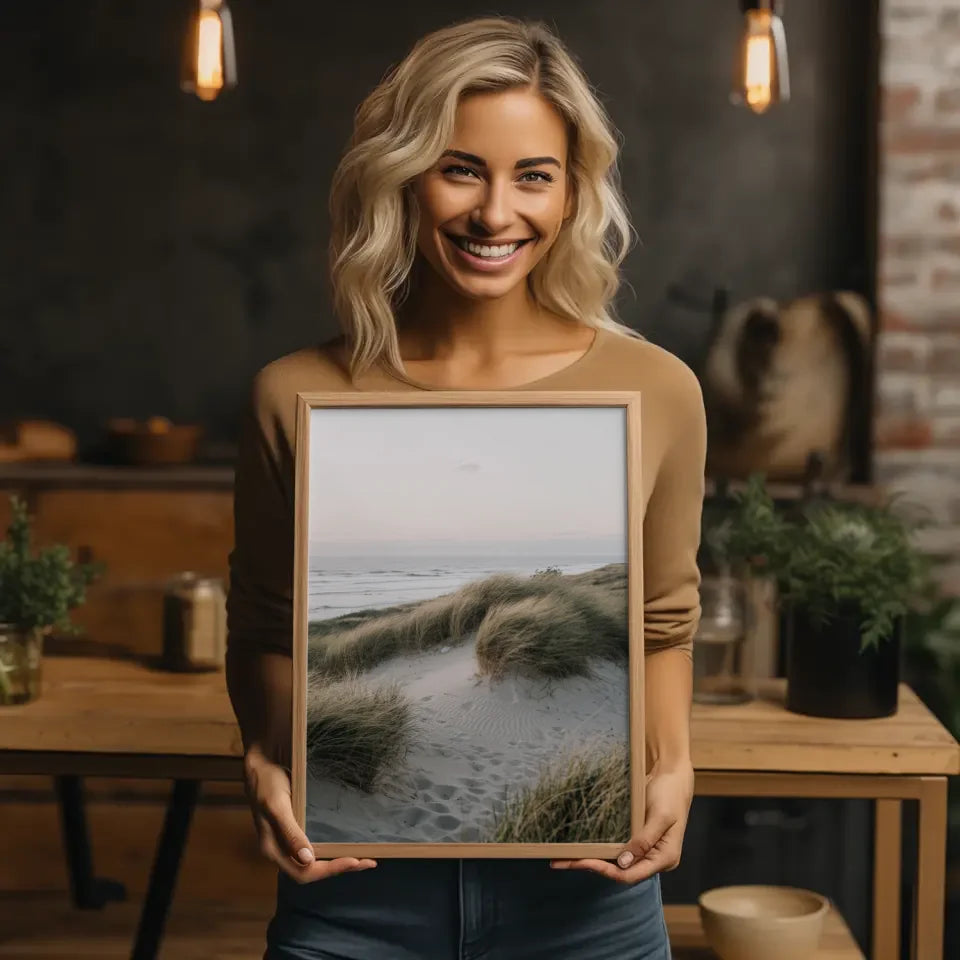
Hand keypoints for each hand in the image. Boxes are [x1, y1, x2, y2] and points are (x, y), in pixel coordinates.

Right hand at [243, 744, 376, 883]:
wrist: (259, 763)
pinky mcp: (293, 830)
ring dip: (336, 862)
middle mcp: (280, 850)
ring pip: (313, 862)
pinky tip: (343, 845)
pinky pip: (313, 847)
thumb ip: (290, 833)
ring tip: (362, 858)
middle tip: (368, 862)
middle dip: (339, 868)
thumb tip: (308, 859)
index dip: (329, 869)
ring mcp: (286, 841)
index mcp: (273, 849)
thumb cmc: (267, 782)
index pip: (303, 873)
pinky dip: (330, 850)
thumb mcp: (277, 806)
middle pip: (311, 871)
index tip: (354, 861)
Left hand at [549, 760, 693, 883]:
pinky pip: (617, 849)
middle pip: (620, 872)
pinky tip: (583, 847)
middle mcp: (654, 859)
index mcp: (664, 858)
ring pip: (616, 862)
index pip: (630, 875)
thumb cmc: (670, 794)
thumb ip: (644, 840)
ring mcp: (645, 850)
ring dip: (592, 860)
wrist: (673, 776)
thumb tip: (623, 863)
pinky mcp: (637, 839)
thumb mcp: (660, 816)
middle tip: (561, 862)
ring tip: (565, 857)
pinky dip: (600, 849)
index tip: (582, 862)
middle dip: (592, 866)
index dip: (605, 871)